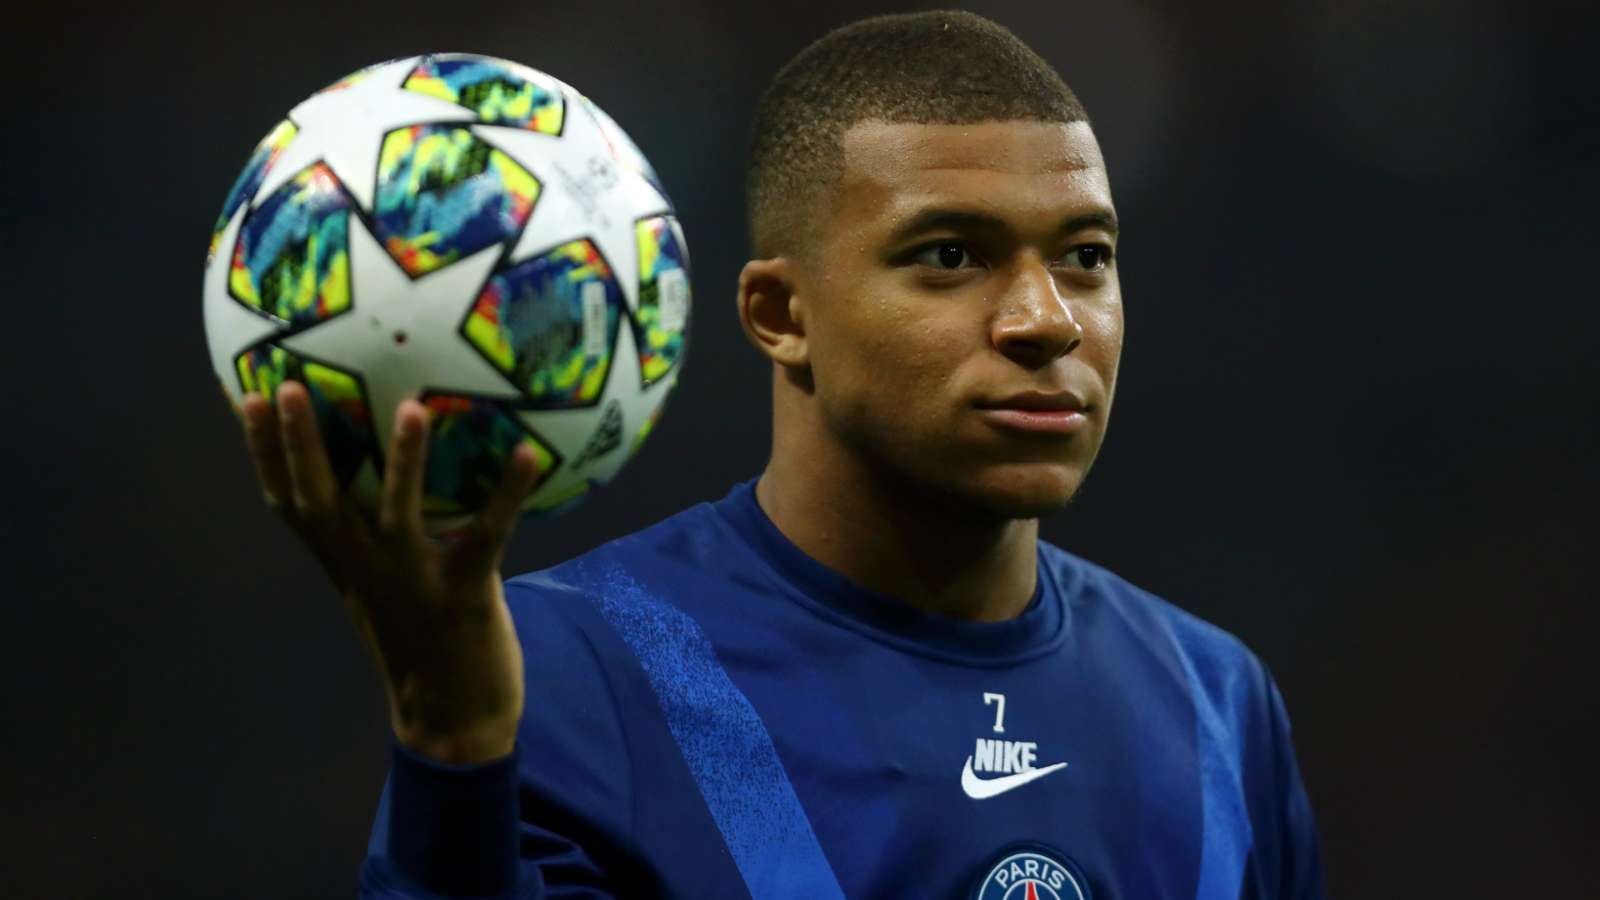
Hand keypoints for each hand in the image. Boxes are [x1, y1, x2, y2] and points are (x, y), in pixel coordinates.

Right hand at [238, 382, 541, 763]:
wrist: (451, 721)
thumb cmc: (419, 640)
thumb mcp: (380, 587)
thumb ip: (370, 538)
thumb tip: (377, 478)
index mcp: (344, 563)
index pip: (287, 503)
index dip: (261, 453)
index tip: (243, 394)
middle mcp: (367, 568)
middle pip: (321, 499)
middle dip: (301, 444)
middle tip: (288, 385)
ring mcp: (413, 581)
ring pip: (399, 513)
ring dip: (405, 460)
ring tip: (413, 406)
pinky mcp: (465, 593)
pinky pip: (488, 534)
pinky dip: (507, 493)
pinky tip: (527, 452)